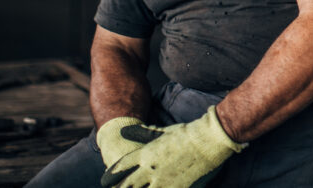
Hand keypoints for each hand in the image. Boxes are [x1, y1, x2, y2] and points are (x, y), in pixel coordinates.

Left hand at [100, 105, 244, 187]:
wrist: (208, 140)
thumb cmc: (185, 134)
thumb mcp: (161, 132)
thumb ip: (142, 133)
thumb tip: (124, 130)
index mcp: (145, 154)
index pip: (120, 167)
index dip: (111, 175)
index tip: (105, 179)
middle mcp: (150, 169)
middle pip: (126, 185)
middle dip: (119, 187)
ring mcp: (163, 181)